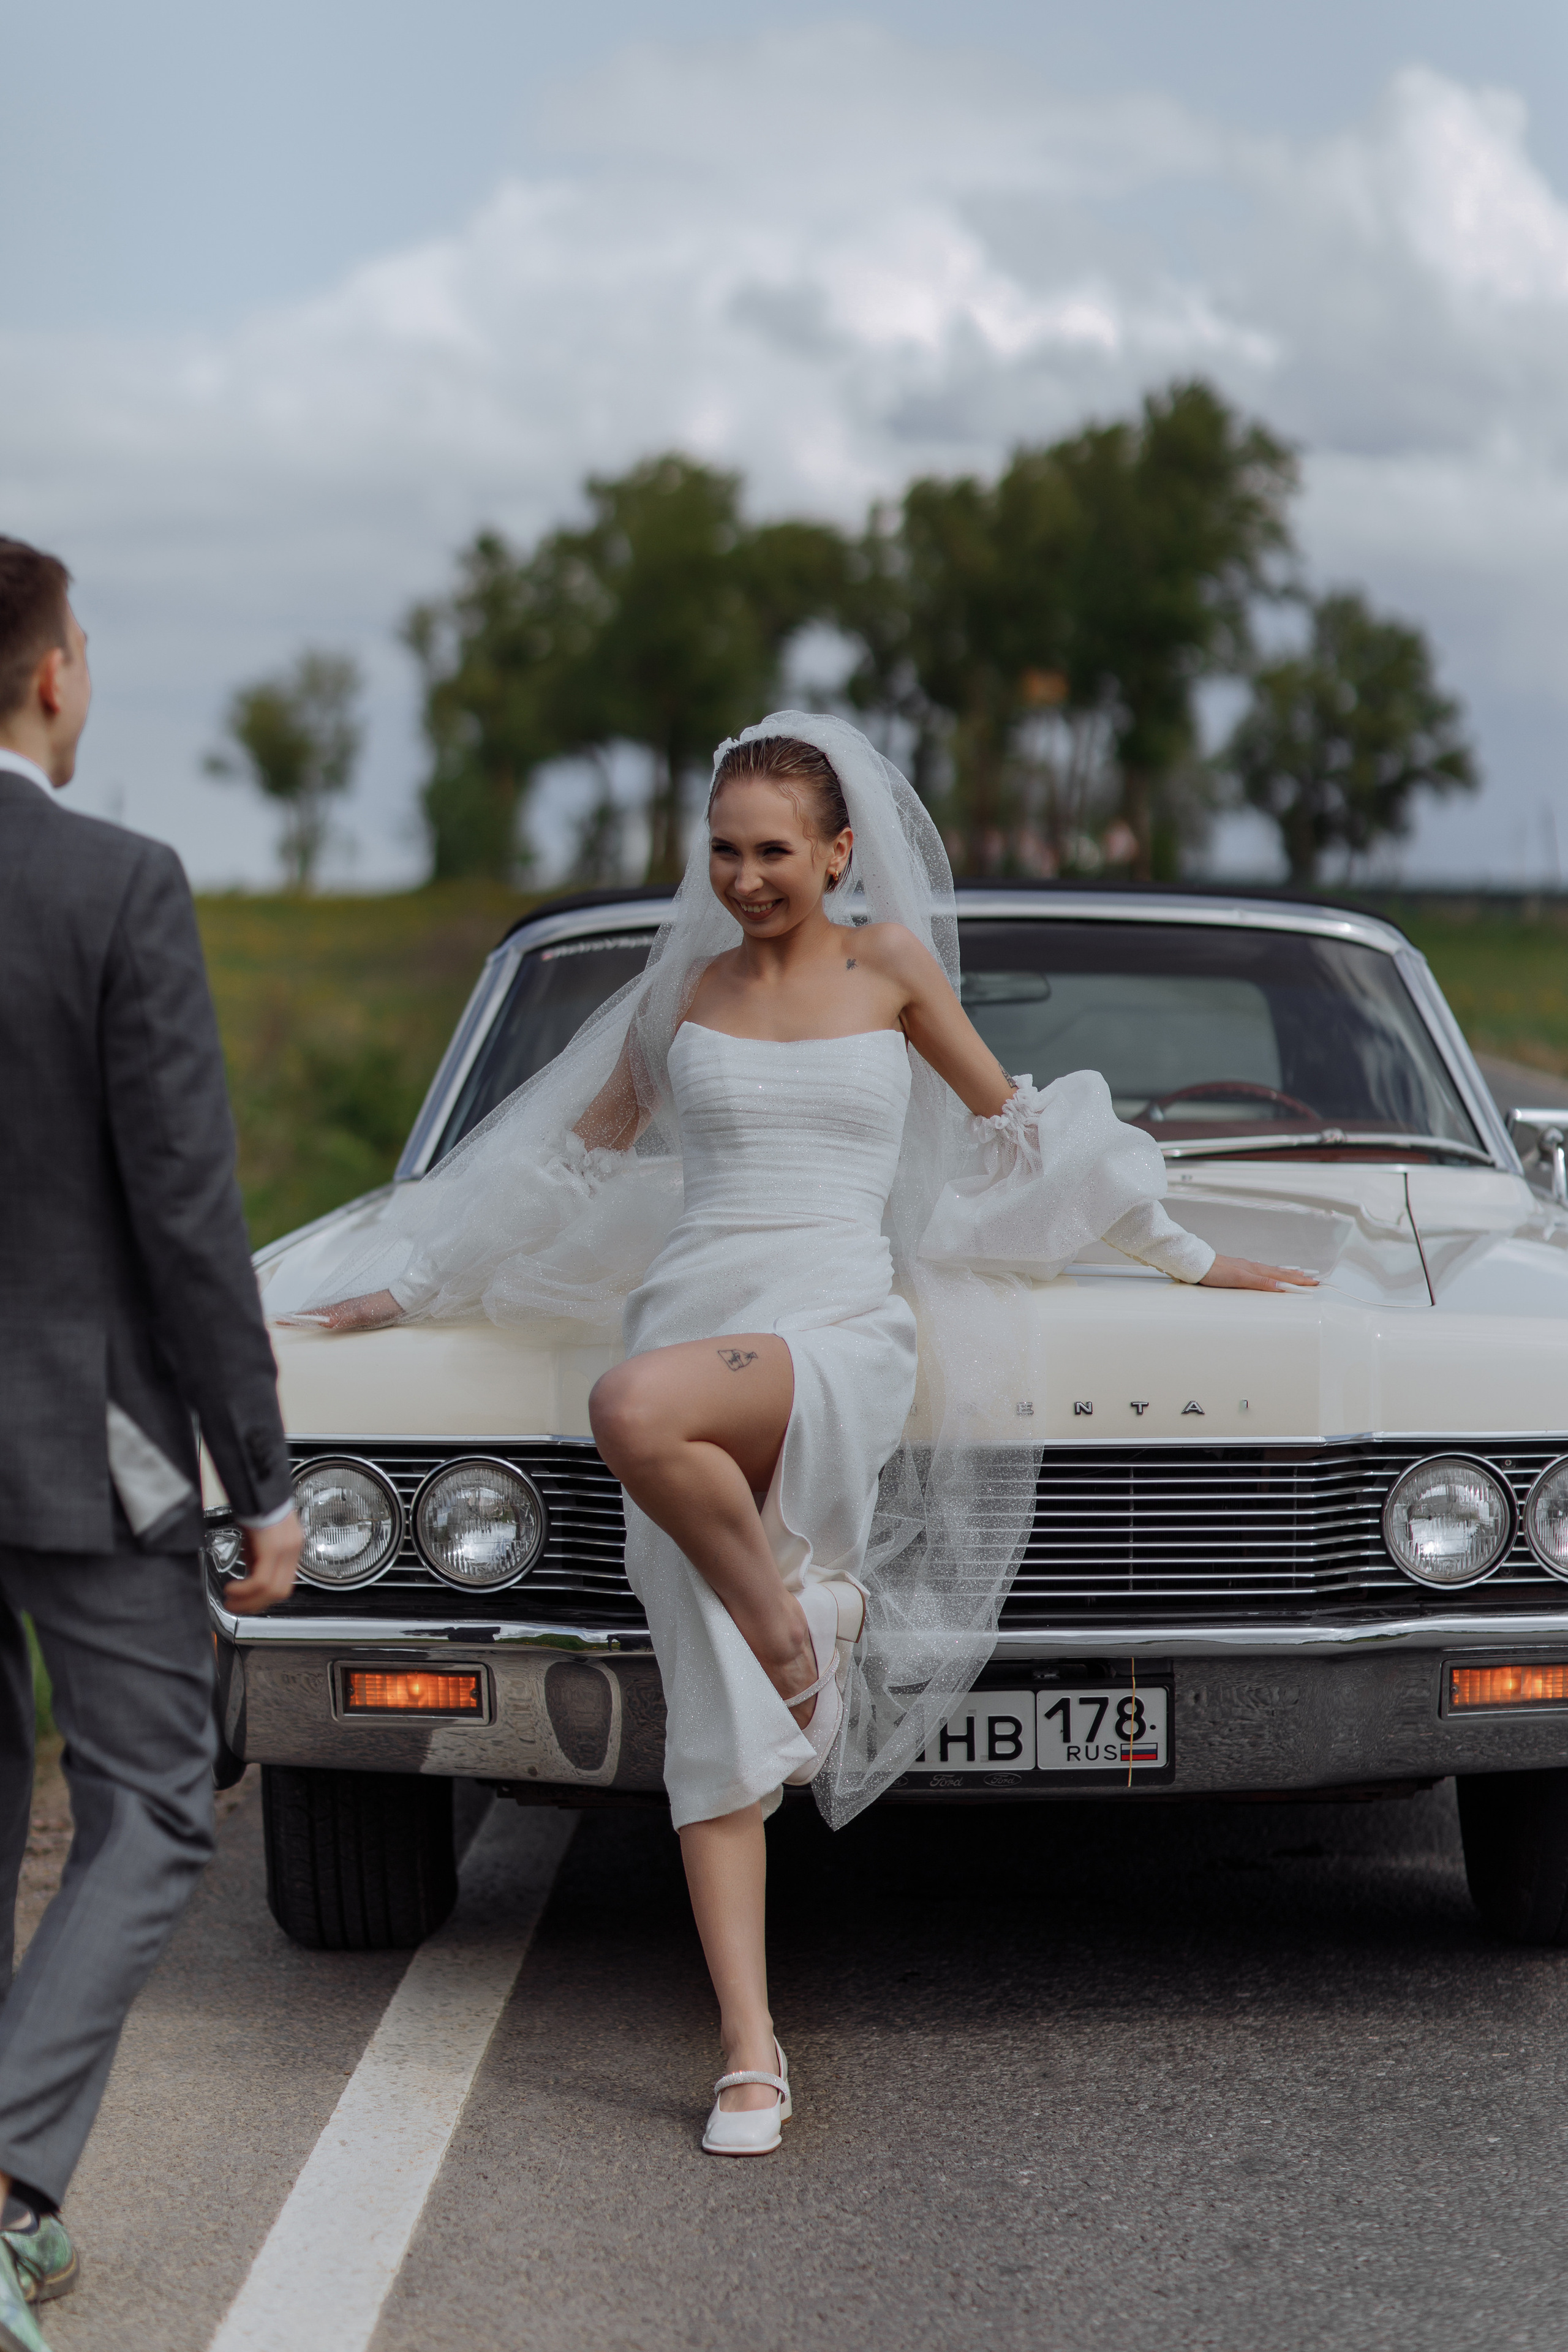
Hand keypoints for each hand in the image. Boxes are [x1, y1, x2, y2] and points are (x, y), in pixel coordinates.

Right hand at [225, 1510, 302, 1613]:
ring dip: (248, 1601)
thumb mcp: (259, 1537)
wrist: (257, 1486)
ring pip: (270, 1590)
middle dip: (255, 1605)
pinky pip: (260, 1580)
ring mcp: (286, 1549)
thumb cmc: (257, 1506)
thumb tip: (250, 1573)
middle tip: (236, 1607)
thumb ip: (258, 1556)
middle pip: (279, 1592)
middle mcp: (292, 1549)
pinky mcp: (273, 1547)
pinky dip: (245, 1590)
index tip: (249, 1603)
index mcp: (292, 1547)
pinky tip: (233, 1589)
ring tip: (231, 1600)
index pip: (283, 1584)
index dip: (265, 1599)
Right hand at [280, 1289, 403, 1332]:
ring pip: (323, 1313)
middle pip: (314, 1313)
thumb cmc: (384, 1306)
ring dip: (308, 1317)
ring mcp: (349, 1308)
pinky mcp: (357, 1311)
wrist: (403, 1298)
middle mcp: (341, 1307)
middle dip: (297, 1317)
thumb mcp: (364, 1313)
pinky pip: (333, 1314)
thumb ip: (345, 1317)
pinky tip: (323, 1320)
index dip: (296, 1319)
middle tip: (280, 1321)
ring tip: (295, 1320)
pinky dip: (322, 1317)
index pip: (312, 1315)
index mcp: (340, 1308)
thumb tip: (324, 1322)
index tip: (278, 1320)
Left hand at [1198, 1255, 1318, 1292]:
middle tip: (1316, 1280)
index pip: (1283, 1277)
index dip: (1299, 1282)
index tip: (1315, 1284)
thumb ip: (1261, 1282)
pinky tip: (1272, 1273)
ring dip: (1289, 1274)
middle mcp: (1254, 1268)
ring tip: (1300, 1275)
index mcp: (1257, 1270)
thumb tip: (1281, 1284)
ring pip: (1273, 1271)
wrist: (1197, 1264)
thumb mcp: (1240, 1279)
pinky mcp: (1239, 1269)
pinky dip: (1274, 1272)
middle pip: (1282, 1273)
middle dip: (1299, 1278)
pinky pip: (1263, 1271)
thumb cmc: (1215, 1272)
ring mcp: (1247, 1268)